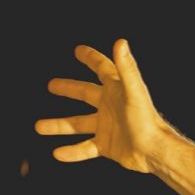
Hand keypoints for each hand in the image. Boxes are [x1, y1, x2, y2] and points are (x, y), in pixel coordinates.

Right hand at [35, 39, 168, 172]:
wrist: (155, 152)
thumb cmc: (147, 121)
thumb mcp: (133, 92)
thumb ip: (126, 68)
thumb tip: (120, 42)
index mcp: (117, 90)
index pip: (102, 68)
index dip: (91, 58)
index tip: (78, 50)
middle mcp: (111, 107)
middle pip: (85, 94)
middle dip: (68, 89)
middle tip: (51, 85)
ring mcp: (108, 127)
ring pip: (78, 124)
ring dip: (59, 125)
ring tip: (39, 127)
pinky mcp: (107, 146)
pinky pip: (85, 148)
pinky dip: (72, 151)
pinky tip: (58, 153)